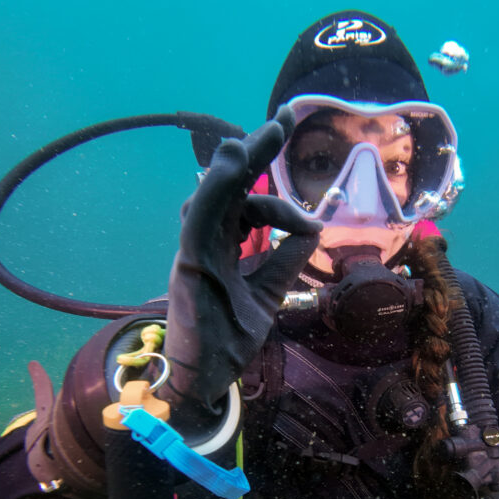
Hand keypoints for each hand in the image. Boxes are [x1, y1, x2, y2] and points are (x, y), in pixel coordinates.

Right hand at [161, 106, 321, 415]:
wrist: (204, 380)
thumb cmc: (228, 339)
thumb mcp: (268, 294)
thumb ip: (285, 261)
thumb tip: (311, 229)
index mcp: (223, 246)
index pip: (248, 202)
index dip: (276, 195)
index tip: (308, 216)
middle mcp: (207, 240)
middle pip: (230, 185)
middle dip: (257, 149)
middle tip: (283, 118)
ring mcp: (194, 248)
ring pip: (214, 192)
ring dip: (239, 159)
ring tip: (265, 132)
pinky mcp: (187, 261)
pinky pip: (201, 217)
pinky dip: (216, 188)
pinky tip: (234, 162)